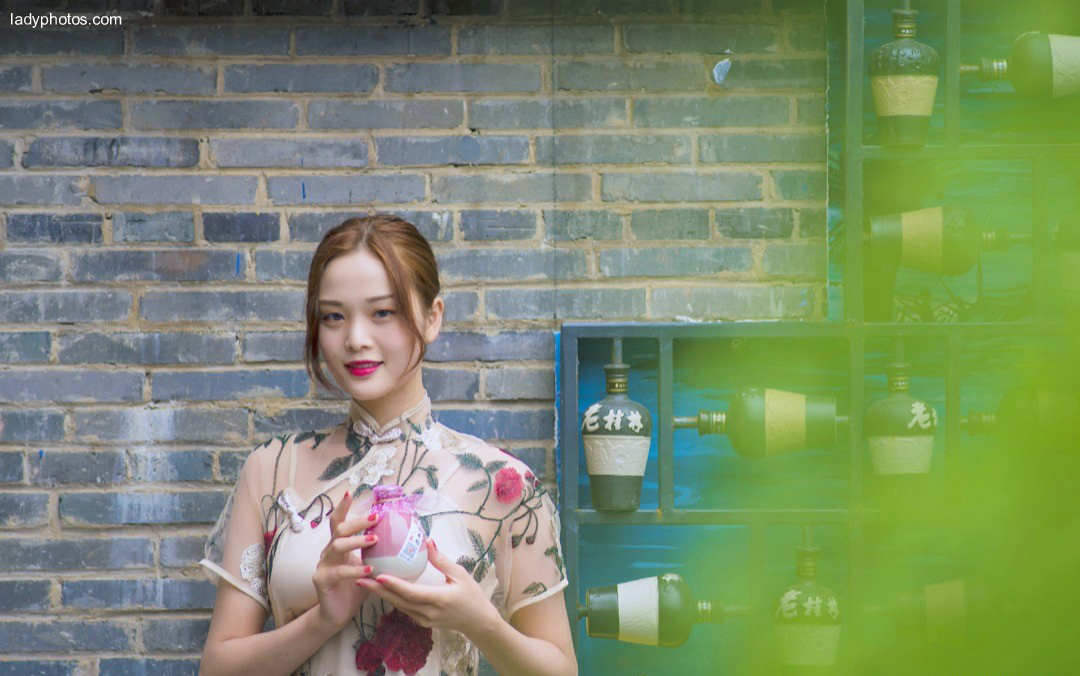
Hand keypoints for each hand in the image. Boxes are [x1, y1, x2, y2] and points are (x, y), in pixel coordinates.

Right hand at [312, 489, 379, 632]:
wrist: (336, 614)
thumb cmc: (354, 588)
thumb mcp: (368, 567)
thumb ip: (378, 554)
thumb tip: (405, 541)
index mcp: (338, 546)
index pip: (338, 522)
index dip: (343, 507)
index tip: (351, 492)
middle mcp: (328, 552)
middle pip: (339, 529)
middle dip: (357, 521)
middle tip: (375, 518)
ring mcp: (323, 565)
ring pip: (337, 546)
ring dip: (357, 541)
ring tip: (375, 540)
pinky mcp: (321, 580)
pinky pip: (337, 571)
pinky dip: (354, 569)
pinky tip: (369, 570)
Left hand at [358, 539, 499, 637]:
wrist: (478, 622)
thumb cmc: (472, 595)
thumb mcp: (460, 574)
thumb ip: (441, 560)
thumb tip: (428, 541)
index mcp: (439, 599)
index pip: (411, 592)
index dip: (393, 584)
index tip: (378, 575)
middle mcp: (428, 612)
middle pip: (399, 601)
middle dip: (378, 590)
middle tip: (359, 579)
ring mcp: (424, 619)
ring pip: (399, 606)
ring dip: (381, 595)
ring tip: (364, 583)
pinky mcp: (422, 622)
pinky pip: (404, 609)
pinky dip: (392, 599)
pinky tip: (382, 590)